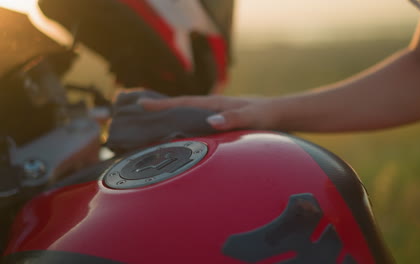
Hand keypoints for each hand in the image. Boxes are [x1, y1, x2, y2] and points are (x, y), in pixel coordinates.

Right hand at [138, 95, 275, 130]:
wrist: (280, 114)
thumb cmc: (267, 115)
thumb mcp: (252, 117)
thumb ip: (233, 118)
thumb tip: (211, 121)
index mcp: (216, 104)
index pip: (184, 102)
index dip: (163, 105)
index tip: (141, 104)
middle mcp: (213, 107)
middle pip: (181, 107)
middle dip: (159, 109)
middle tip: (136, 111)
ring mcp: (216, 114)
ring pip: (187, 114)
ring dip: (170, 117)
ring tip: (150, 123)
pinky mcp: (221, 121)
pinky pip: (196, 122)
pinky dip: (184, 124)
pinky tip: (179, 133)